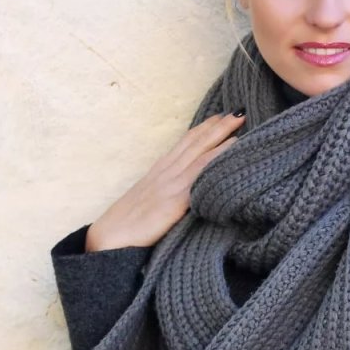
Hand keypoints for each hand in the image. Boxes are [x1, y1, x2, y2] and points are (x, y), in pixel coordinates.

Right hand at [85, 110, 246, 252]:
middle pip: (195, 141)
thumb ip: (164, 192)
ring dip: (222, 134)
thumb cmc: (126, 225)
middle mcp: (166, 171)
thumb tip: (179, 192)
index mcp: (159, 170)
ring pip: (201, 152)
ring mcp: (171, 183)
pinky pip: (201, 173)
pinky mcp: (176, 198)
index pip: (185, 143)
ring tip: (240, 121)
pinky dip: (218, 158)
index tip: (220, 116)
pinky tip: (233, 150)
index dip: (203, 128)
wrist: (110, 239)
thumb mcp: (148, 201)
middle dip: (218, 125)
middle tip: (238, 111)